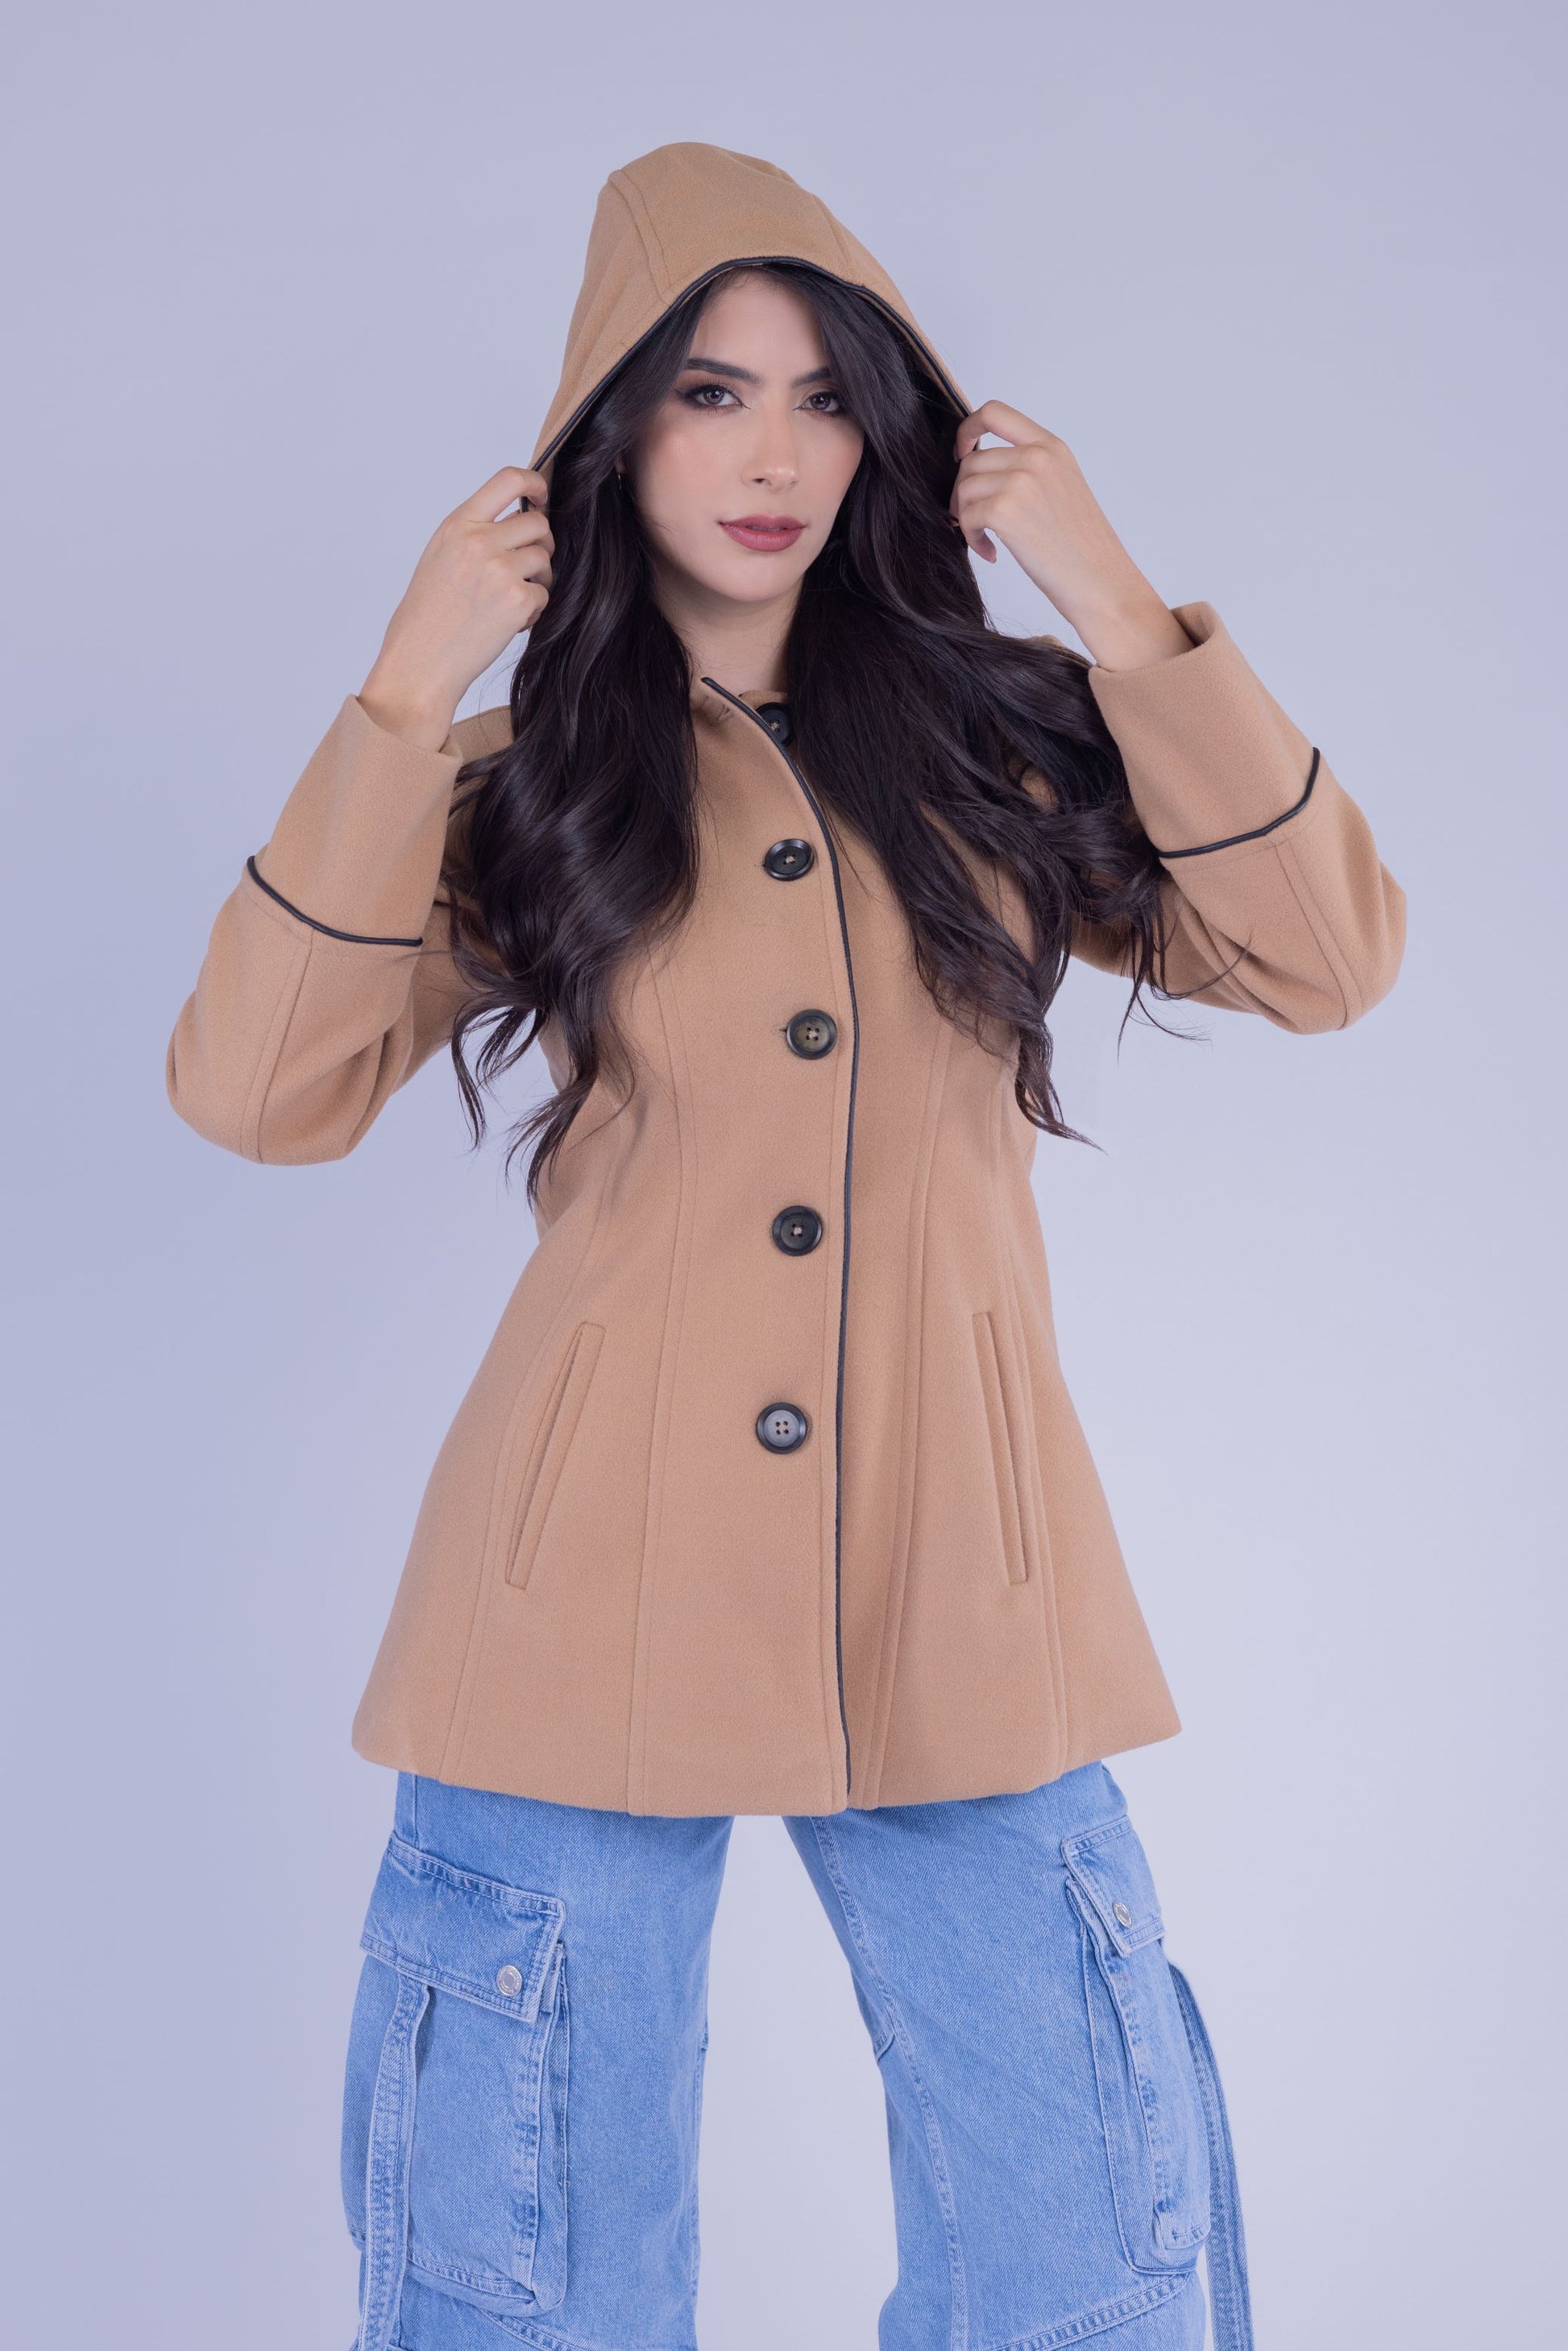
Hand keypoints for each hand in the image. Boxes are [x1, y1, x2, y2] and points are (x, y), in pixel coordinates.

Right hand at [359, 466, 553, 746]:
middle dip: (539, 545)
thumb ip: (474, 533)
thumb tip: (517, 520)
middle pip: (538, 523)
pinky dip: (533, 611)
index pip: (508, 479)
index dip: (535, 483)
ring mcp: (500, 569)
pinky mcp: (517, 600)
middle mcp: (479, 541)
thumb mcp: (440, 557)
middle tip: (524, 570)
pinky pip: (544, 594)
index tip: (542, 497)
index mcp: (458, 525)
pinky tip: (506, 624)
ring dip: (537, 580)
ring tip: (508, 602)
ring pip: (544, 559)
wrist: (420, 662)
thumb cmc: (426, 617)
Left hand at [950, 401, 1190, 669]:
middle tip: (976, 521)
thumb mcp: (1062, 488)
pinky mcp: (1006, 510)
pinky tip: (991, 553)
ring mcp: (1021, 481)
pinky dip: (972, 538)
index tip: (961, 454)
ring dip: (966, 518)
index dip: (967, 429)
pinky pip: (966, 516)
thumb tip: (976, 468)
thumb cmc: (1082, 548)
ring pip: (964, 488)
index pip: (995, 411)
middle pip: (971, 460)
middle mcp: (1037, 456)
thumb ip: (1028, 469)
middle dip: (964, 493)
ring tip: (987, 540)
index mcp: (1051, 446)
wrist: (1102, 582)